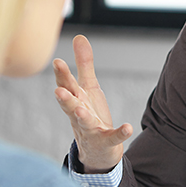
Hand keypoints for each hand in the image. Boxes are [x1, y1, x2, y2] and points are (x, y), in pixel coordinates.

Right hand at [53, 35, 132, 173]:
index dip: (62, 75)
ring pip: (84, 122)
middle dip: (64, 97)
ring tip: (80, 109)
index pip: (67, 85)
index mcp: (76, 99)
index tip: (57, 62)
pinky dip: (120, 133)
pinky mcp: (105, 141)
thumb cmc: (90, 114)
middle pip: (69, 104)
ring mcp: (90, 129)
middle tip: (58, 90)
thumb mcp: (88, 88)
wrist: (97, 150)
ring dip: (81, 116)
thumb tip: (79, 36)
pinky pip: (112, 137)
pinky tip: (128, 127)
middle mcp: (79, 114)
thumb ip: (84, 64)